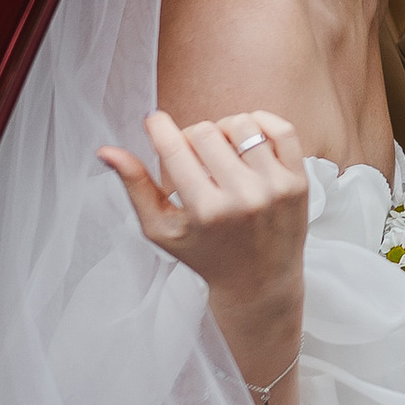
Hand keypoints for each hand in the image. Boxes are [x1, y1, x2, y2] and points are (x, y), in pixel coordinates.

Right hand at [100, 109, 308, 377]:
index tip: (154, 121)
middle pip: (205, 132)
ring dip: (223, 129)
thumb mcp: (161, 229)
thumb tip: (105, 150)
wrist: (260, 282)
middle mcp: (243, 198)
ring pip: (241, 125)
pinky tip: (246, 136)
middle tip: (190, 155)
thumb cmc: (204, 254)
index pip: (175, 148)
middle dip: (190, 136)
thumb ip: (135, 187)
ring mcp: (275, 188)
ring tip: (218, 149)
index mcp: (205, 212)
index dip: (158, 127)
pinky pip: (281, 129)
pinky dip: (260, 121)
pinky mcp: (299, 181)